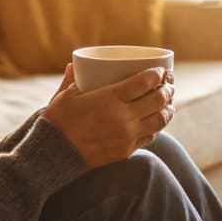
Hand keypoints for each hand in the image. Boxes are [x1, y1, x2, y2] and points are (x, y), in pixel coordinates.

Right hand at [43, 64, 175, 168]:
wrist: (53, 155)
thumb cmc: (57, 121)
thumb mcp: (64, 96)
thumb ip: (72, 79)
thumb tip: (73, 65)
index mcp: (110, 98)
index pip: (145, 82)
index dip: (158, 74)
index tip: (161, 70)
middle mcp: (123, 117)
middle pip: (158, 100)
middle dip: (168, 89)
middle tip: (169, 84)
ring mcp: (127, 135)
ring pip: (160, 120)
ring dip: (168, 108)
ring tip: (168, 102)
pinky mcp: (126, 150)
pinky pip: (150, 136)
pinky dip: (157, 126)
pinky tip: (156, 121)